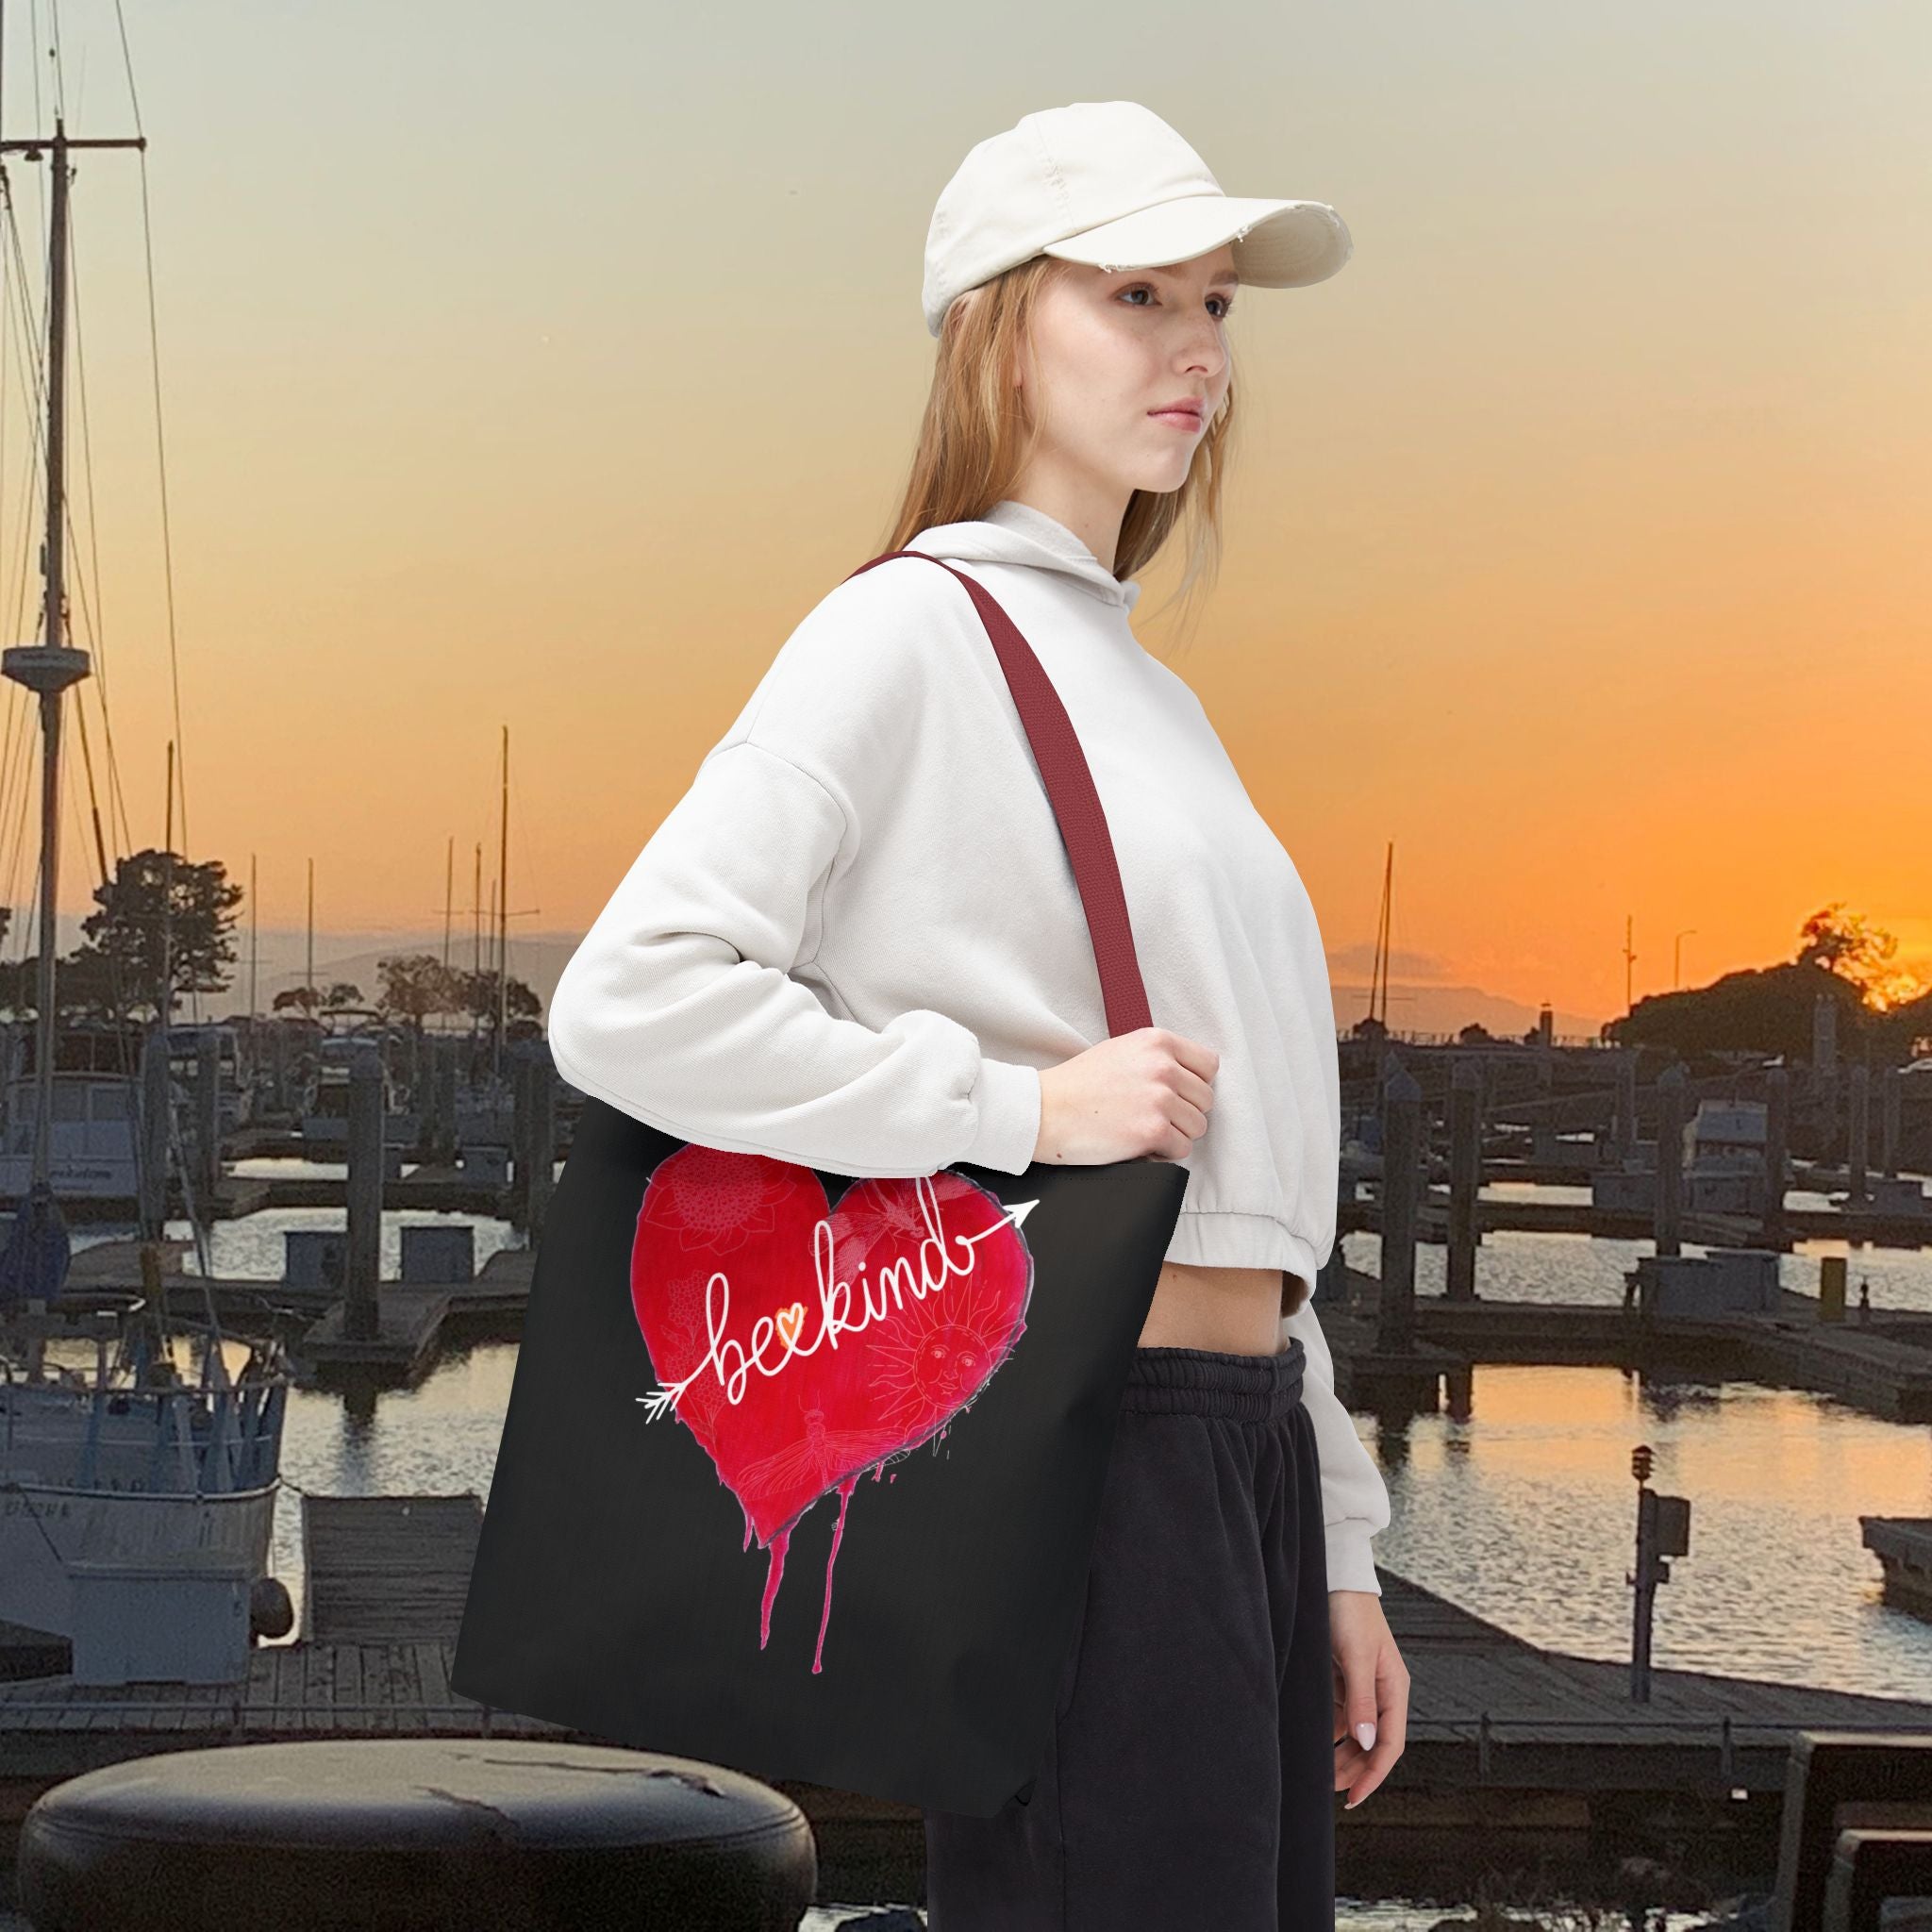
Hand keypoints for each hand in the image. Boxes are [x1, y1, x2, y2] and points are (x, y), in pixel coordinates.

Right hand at [1033, 1027, 1217, 1164]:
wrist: (1045, 1110)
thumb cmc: (1077, 1084)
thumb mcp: (1121, 1051)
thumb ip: (1157, 1058)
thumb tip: (1190, 1079)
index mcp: (1157, 1041)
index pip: (1208, 1065)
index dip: (1194, 1084)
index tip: (1176, 1094)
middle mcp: (1163, 1066)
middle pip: (1205, 1099)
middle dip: (1184, 1112)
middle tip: (1153, 1117)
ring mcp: (1160, 1099)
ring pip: (1198, 1126)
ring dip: (1175, 1134)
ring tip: (1143, 1130)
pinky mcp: (1152, 1131)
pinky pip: (1182, 1150)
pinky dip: (1163, 1154)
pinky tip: (1138, 1145)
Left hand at [1330, 1589, 1407, 1809]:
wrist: (1334, 1578)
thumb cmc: (1350, 1611)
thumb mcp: (1357, 1656)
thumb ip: (1362, 1700)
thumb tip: (1367, 1743)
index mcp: (1394, 1688)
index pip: (1390, 1744)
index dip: (1373, 1773)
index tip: (1355, 1796)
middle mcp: (1381, 1691)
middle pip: (1372, 1743)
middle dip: (1355, 1768)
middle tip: (1331, 1789)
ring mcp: (1362, 1685)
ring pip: (1355, 1733)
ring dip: (1341, 1753)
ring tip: (1321, 1771)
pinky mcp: (1343, 1678)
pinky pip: (1339, 1714)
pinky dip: (1329, 1730)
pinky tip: (1315, 1740)